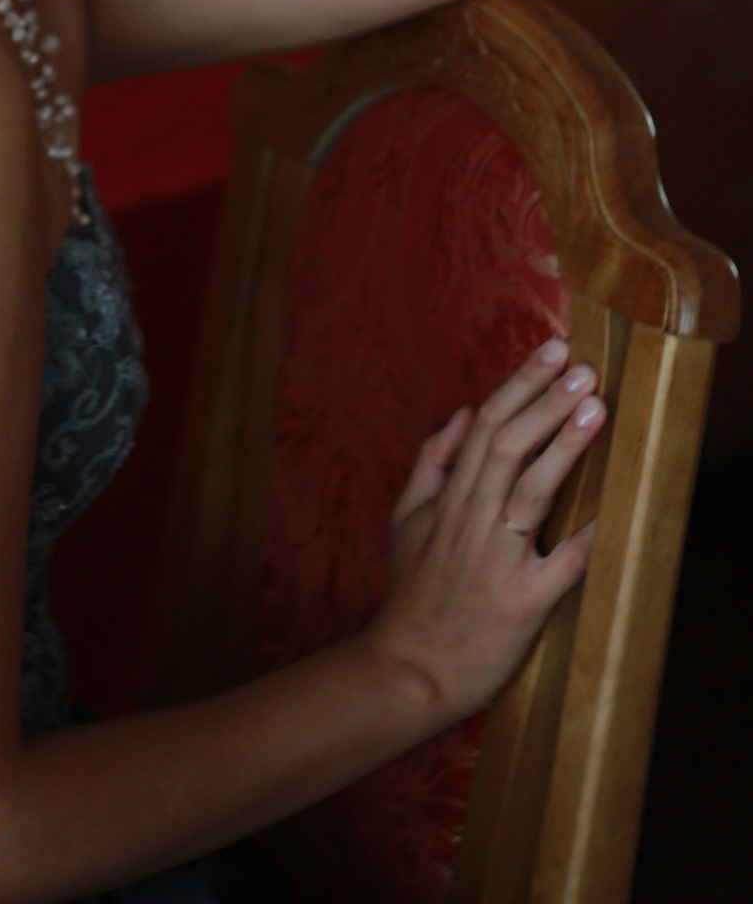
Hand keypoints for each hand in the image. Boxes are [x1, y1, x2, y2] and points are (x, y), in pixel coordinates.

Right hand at [365, 338, 604, 726]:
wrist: (410, 667)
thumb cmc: (412, 594)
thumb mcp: (404, 519)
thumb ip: (431, 463)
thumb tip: (463, 414)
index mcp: (448, 498)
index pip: (486, 426)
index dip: (520, 385)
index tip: (552, 352)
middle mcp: (473, 520)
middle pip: (508, 446)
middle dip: (546, 401)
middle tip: (582, 368)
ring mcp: (498, 560)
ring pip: (531, 489)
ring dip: (564, 444)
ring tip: (594, 407)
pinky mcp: (523, 602)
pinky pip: (564, 563)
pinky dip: (589, 534)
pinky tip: (616, 506)